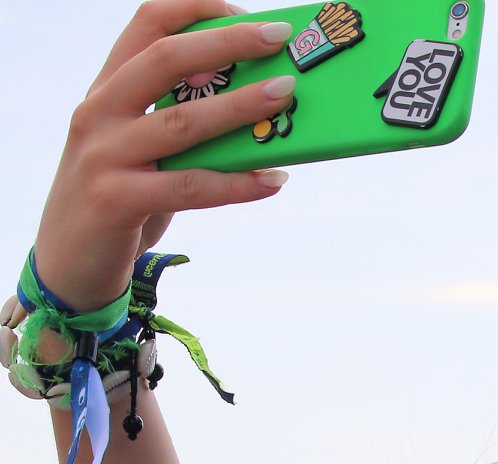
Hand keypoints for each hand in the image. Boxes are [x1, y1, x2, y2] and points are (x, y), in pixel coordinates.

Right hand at [32, 0, 299, 313]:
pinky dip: (238, 183)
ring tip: (287, 97)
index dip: (196, 9)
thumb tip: (261, 105)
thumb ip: (183, 122)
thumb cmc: (121, 199)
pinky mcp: (116, 200)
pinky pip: (189, 187)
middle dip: (227, 43)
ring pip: (183, 122)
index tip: (246, 12)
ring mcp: (104, 155)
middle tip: (280, 38)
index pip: (147, 24)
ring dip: (241, 107)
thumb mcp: (143, 149)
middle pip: (167, 59)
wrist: (69, 263)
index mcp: (108, 90)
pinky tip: (275, 179)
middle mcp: (100, 112)